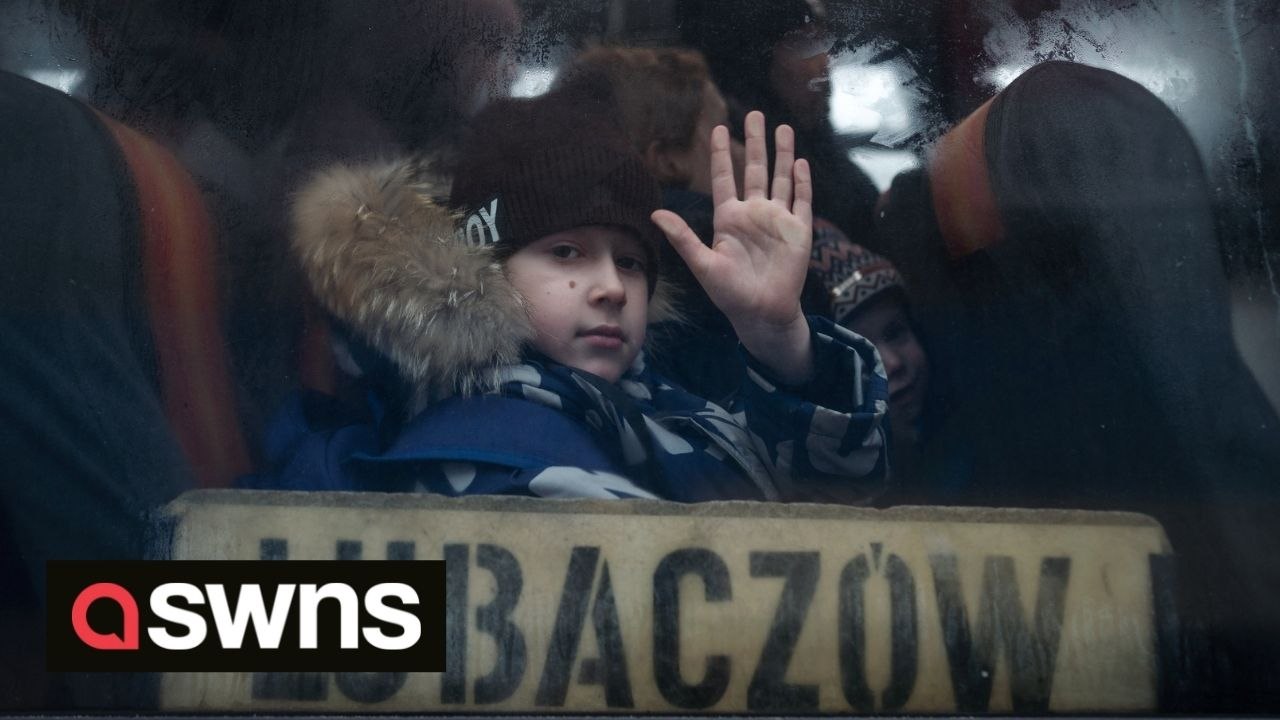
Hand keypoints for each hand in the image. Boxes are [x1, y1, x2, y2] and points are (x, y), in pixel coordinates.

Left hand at [651, 111, 814, 384]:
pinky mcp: (798, 231)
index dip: (722, 153)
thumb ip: (682, 237)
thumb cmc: (729, 293)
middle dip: (755, 142)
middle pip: (755, 170)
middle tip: (755, 114)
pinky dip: (802, 181)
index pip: (724, 177)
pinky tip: (801, 162)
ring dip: (783, 154)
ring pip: (781, 178)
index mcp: (729, 218)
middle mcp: (753, 214)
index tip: (719, 128)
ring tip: (783, 127)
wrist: (762, 313)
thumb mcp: (702, 264)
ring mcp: (777, 220)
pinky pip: (801, 200)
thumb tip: (655, 213)